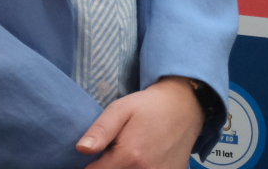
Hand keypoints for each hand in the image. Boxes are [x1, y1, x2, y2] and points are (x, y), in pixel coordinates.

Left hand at [77, 76, 204, 168]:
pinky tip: (143, 160)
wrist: (186, 105)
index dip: (90, 166)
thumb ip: (101, 130)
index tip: (95, 157)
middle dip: (108, 167)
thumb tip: (81, 149)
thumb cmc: (149, 106)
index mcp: (128, 157)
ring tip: (129, 155)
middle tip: (113, 153)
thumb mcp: (121, 109)